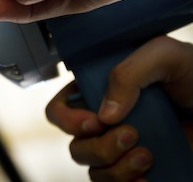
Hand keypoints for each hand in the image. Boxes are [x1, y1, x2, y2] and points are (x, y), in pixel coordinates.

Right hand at [46, 36, 192, 181]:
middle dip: (99, 147)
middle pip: (76, 145)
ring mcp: (121, 146)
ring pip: (95, 170)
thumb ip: (128, 73)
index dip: (68, 119)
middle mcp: (106, 120)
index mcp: (100, 91)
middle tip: (132, 134)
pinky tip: (148, 177)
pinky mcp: (138, 169)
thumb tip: (105, 113)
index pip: (61, 109)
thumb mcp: (163, 55)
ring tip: (148, 156)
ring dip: (117, 168)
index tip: (95, 121)